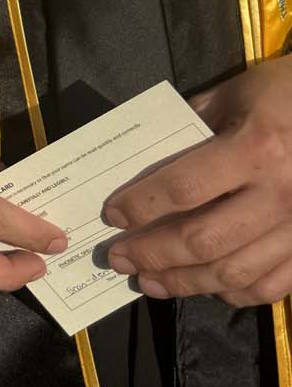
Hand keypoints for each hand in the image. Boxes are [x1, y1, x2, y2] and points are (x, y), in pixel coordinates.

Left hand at [106, 55, 291, 305]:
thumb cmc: (285, 94)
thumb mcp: (234, 94)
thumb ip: (192, 125)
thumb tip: (149, 157)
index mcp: (254, 149)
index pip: (184, 188)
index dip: (142, 205)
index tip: (112, 216)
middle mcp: (278, 195)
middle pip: (203, 240)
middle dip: (153, 253)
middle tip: (119, 259)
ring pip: (233, 272)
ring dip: (185, 282)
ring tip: (150, 281)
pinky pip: (270, 285)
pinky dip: (235, 293)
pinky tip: (208, 287)